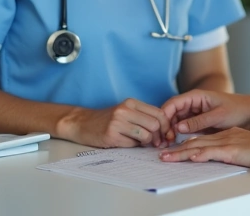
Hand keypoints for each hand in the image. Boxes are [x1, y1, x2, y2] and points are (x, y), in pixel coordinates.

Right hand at [57, 98, 173, 147]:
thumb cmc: (108, 120)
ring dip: (147, 143)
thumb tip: (165, 131)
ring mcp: (117, 122)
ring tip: (142, 143)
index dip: (166, 126)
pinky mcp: (111, 135)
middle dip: (159, 137)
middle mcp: (125, 110)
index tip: (166, 135)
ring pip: (146, 135)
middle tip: (156, 143)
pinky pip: (132, 144)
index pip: (159, 113)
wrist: (83, 124)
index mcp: (131, 103)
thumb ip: (143, 117)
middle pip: (154, 124)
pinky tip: (128, 143)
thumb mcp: (126, 112)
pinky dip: (134, 146)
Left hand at [158, 127, 249, 168]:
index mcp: (224, 135)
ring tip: (167, 158)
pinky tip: (191, 157)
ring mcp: (226, 142)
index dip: (184, 145)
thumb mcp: (241, 147)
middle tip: (161, 155)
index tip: (172, 151)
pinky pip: (213, 152)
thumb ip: (228, 149)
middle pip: (194, 142)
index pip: (199, 139)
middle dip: (176, 149)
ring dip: (181, 153)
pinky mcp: (232, 150)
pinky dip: (200, 154)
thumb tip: (217, 156)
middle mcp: (222, 136)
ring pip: (198, 146)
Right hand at [160, 90, 249, 134]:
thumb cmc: (236, 110)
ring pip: (175, 120)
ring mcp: (193, 112)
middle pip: (171, 112)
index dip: (165, 116)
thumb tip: (178, 127)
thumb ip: (198, 121)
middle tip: (163, 141)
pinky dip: (176, 134)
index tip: (163, 130)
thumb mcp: (218, 116)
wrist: (249, 113)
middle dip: (165, 126)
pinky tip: (174, 143)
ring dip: (169, 131)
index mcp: (196, 96)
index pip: (173, 103)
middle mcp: (192, 103)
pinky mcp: (196, 121)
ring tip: (166, 144)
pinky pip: (182, 126)